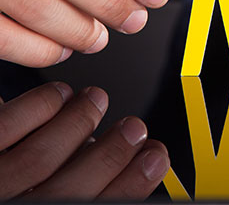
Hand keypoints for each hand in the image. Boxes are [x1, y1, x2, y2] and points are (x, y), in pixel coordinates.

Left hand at [0, 82, 169, 200]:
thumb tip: (127, 164)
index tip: (154, 157)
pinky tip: (56, 94)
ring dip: (78, 122)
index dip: (131, 185)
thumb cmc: (14, 188)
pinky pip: (2, 127)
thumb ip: (85, 187)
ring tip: (95, 100)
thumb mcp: (53, 204)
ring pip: (38, 156)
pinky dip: (37, 106)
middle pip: (69, 187)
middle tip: (133, 127)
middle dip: (111, 154)